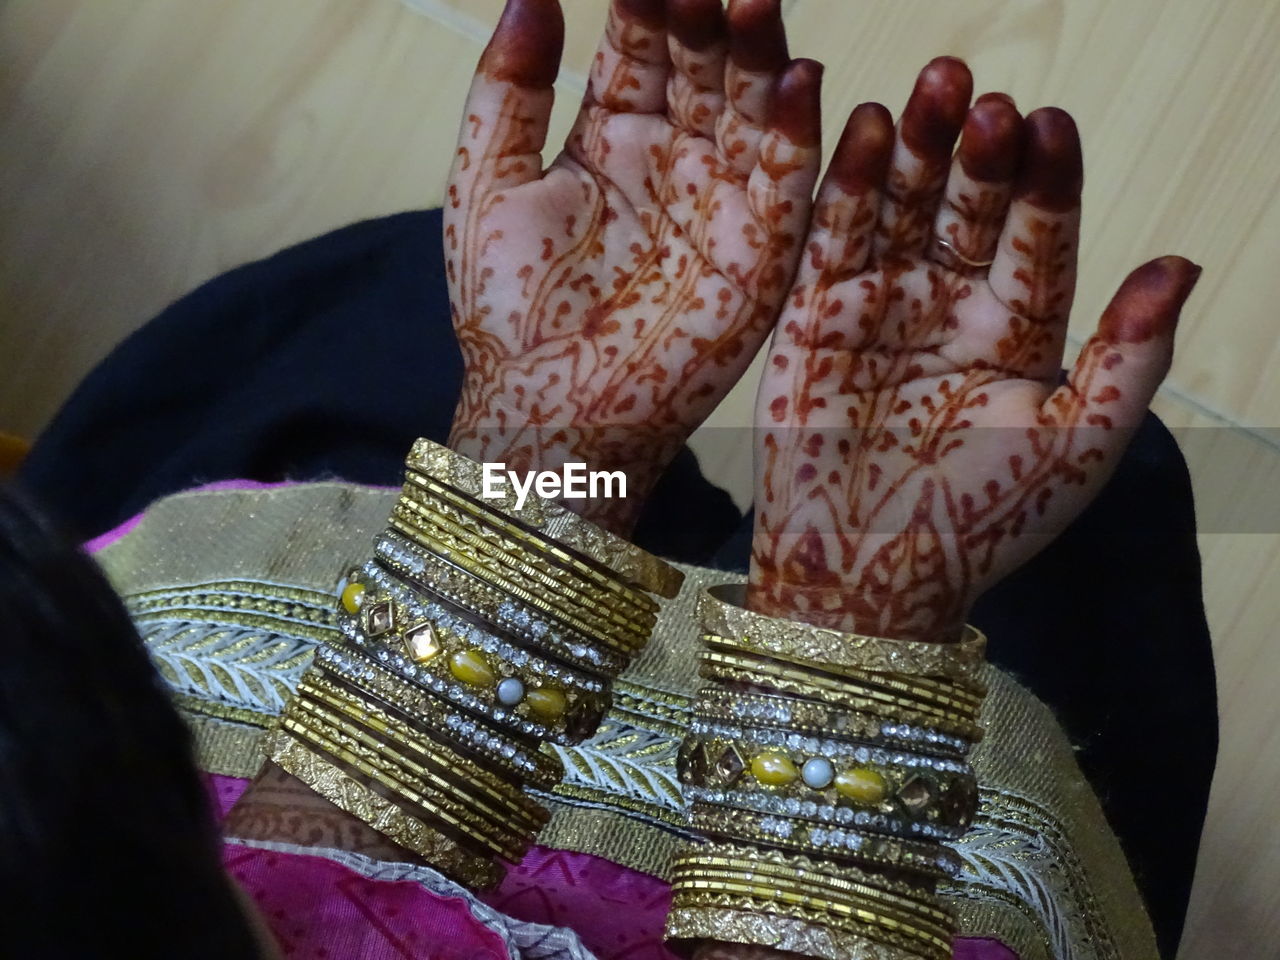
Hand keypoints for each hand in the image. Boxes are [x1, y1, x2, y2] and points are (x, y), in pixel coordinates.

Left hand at [445, 0, 822, 532]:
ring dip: (760, 53)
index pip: (643, 43)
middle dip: (709, 12)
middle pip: (706, 64)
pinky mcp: (762, 255)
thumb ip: (509, 89)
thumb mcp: (487, 185)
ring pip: (754, 109)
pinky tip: (799, 78)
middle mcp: (677, 159)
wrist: (547, 412)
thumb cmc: (508, 310)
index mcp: (613, 137)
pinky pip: (788, 183)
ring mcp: (723, 203)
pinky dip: (798, 132)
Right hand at [748, 58, 1200, 641]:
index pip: (1038, 239)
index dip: (1045, 184)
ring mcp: (880, 307)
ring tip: (930, 88)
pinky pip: (832, 239)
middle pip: (969, 210)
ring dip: (916, 148)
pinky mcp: (815, 316)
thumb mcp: (1076, 445)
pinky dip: (846, 184)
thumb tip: (1180, 264)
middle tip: (984, 98)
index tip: (1049, 125)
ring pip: (903, 208)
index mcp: (1019, 334)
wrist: (867, 574)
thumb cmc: (981, 522)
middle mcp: (950, 308)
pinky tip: (863, 128)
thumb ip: (1129, 355)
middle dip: (978, 153)